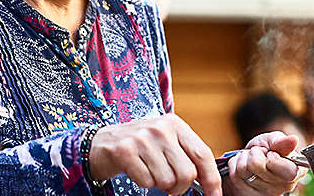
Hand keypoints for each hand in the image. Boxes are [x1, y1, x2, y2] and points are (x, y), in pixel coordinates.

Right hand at [88, 114, 220, 195]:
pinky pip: (146, 182)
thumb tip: (208, 183)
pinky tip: (137, 170)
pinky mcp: (125, 151)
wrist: (102, 142)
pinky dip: (143, 183)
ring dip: (159, 184)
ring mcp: (143, 139)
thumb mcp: (166, 142)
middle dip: (179, 188)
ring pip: (167, 181)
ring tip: (149, 171)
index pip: (203, 154)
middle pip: (187, 173)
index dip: (211, 179)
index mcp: (177, 125)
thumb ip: (186, 156)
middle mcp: (162, 128)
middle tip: (169, 186)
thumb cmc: (141, 146)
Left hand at [225, 132, 302, 195]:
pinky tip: (245, 168)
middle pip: (257, 165)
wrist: (253, 158)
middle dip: (255, 153)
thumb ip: (282, 142)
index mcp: (296, 172)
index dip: (274, 159)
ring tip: (252, 159)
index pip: (287, 171)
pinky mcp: (248, 195)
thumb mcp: (274, 140)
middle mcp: (284, 186)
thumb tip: (294, 139)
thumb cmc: (268, 148)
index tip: (271, 154)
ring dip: (244, 158)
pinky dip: (236, 165)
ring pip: (243, 169)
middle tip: (261, 154)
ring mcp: (265, 193)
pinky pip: (234, 175)